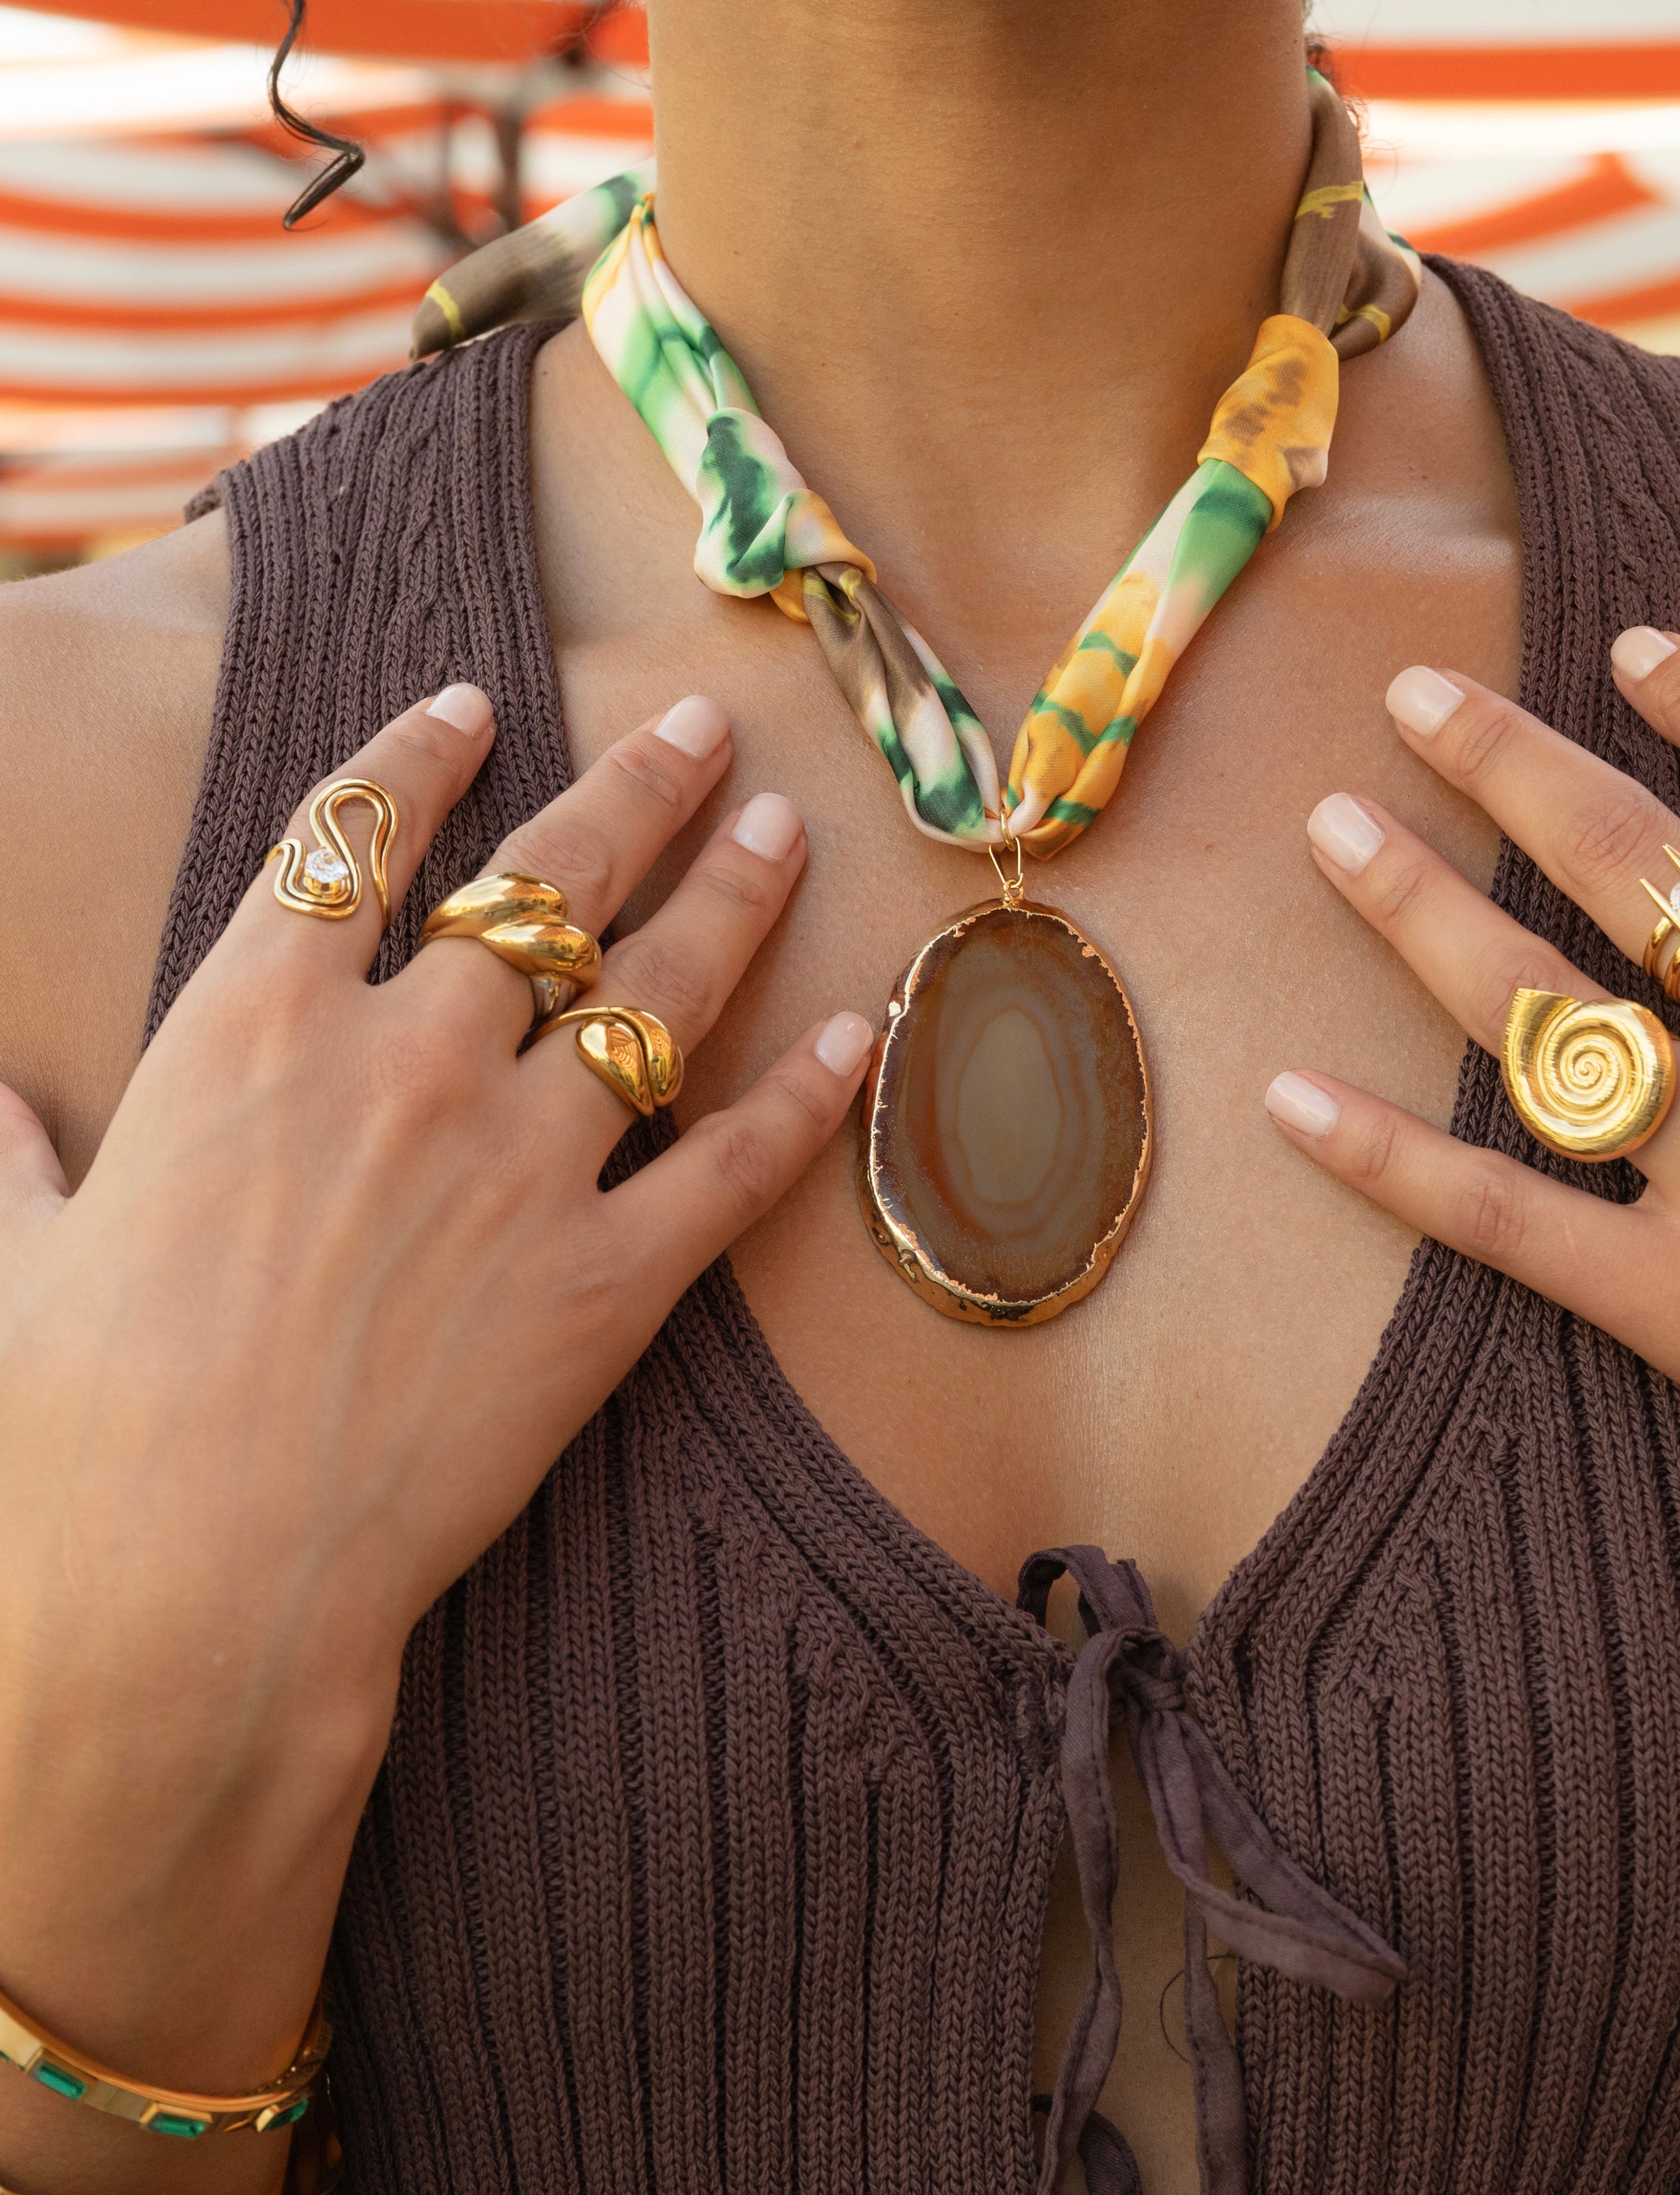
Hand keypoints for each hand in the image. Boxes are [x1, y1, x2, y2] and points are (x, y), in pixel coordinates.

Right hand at [0, 685, 870, 2187]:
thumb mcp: (11, 1258)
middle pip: (548, 879)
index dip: (421, 754)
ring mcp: (521, 1165)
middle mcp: (406, 1061)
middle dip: (633, 787)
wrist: (189, 1578)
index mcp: (253, 1025)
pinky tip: (859, 1034)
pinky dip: (807, 1096)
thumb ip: (9, 1160)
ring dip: (733, 893)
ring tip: (786, 828)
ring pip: (659, 987)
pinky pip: (735, 1161)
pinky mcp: (610, 1280)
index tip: (478, 703)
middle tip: (701, 727)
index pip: (355, 834)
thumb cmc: (76, 1423)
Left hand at [1268, 634, 1679, 1997]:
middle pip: (1629, 860)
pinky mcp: (1679, 1301)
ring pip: (1536, 1005)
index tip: (1623, 647)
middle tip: (1412, 695)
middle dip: (1507, 760)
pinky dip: (1382, 1160)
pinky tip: (1284, 1101)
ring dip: (1417, 907)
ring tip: (1330, 829)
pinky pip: (1497, 1216)